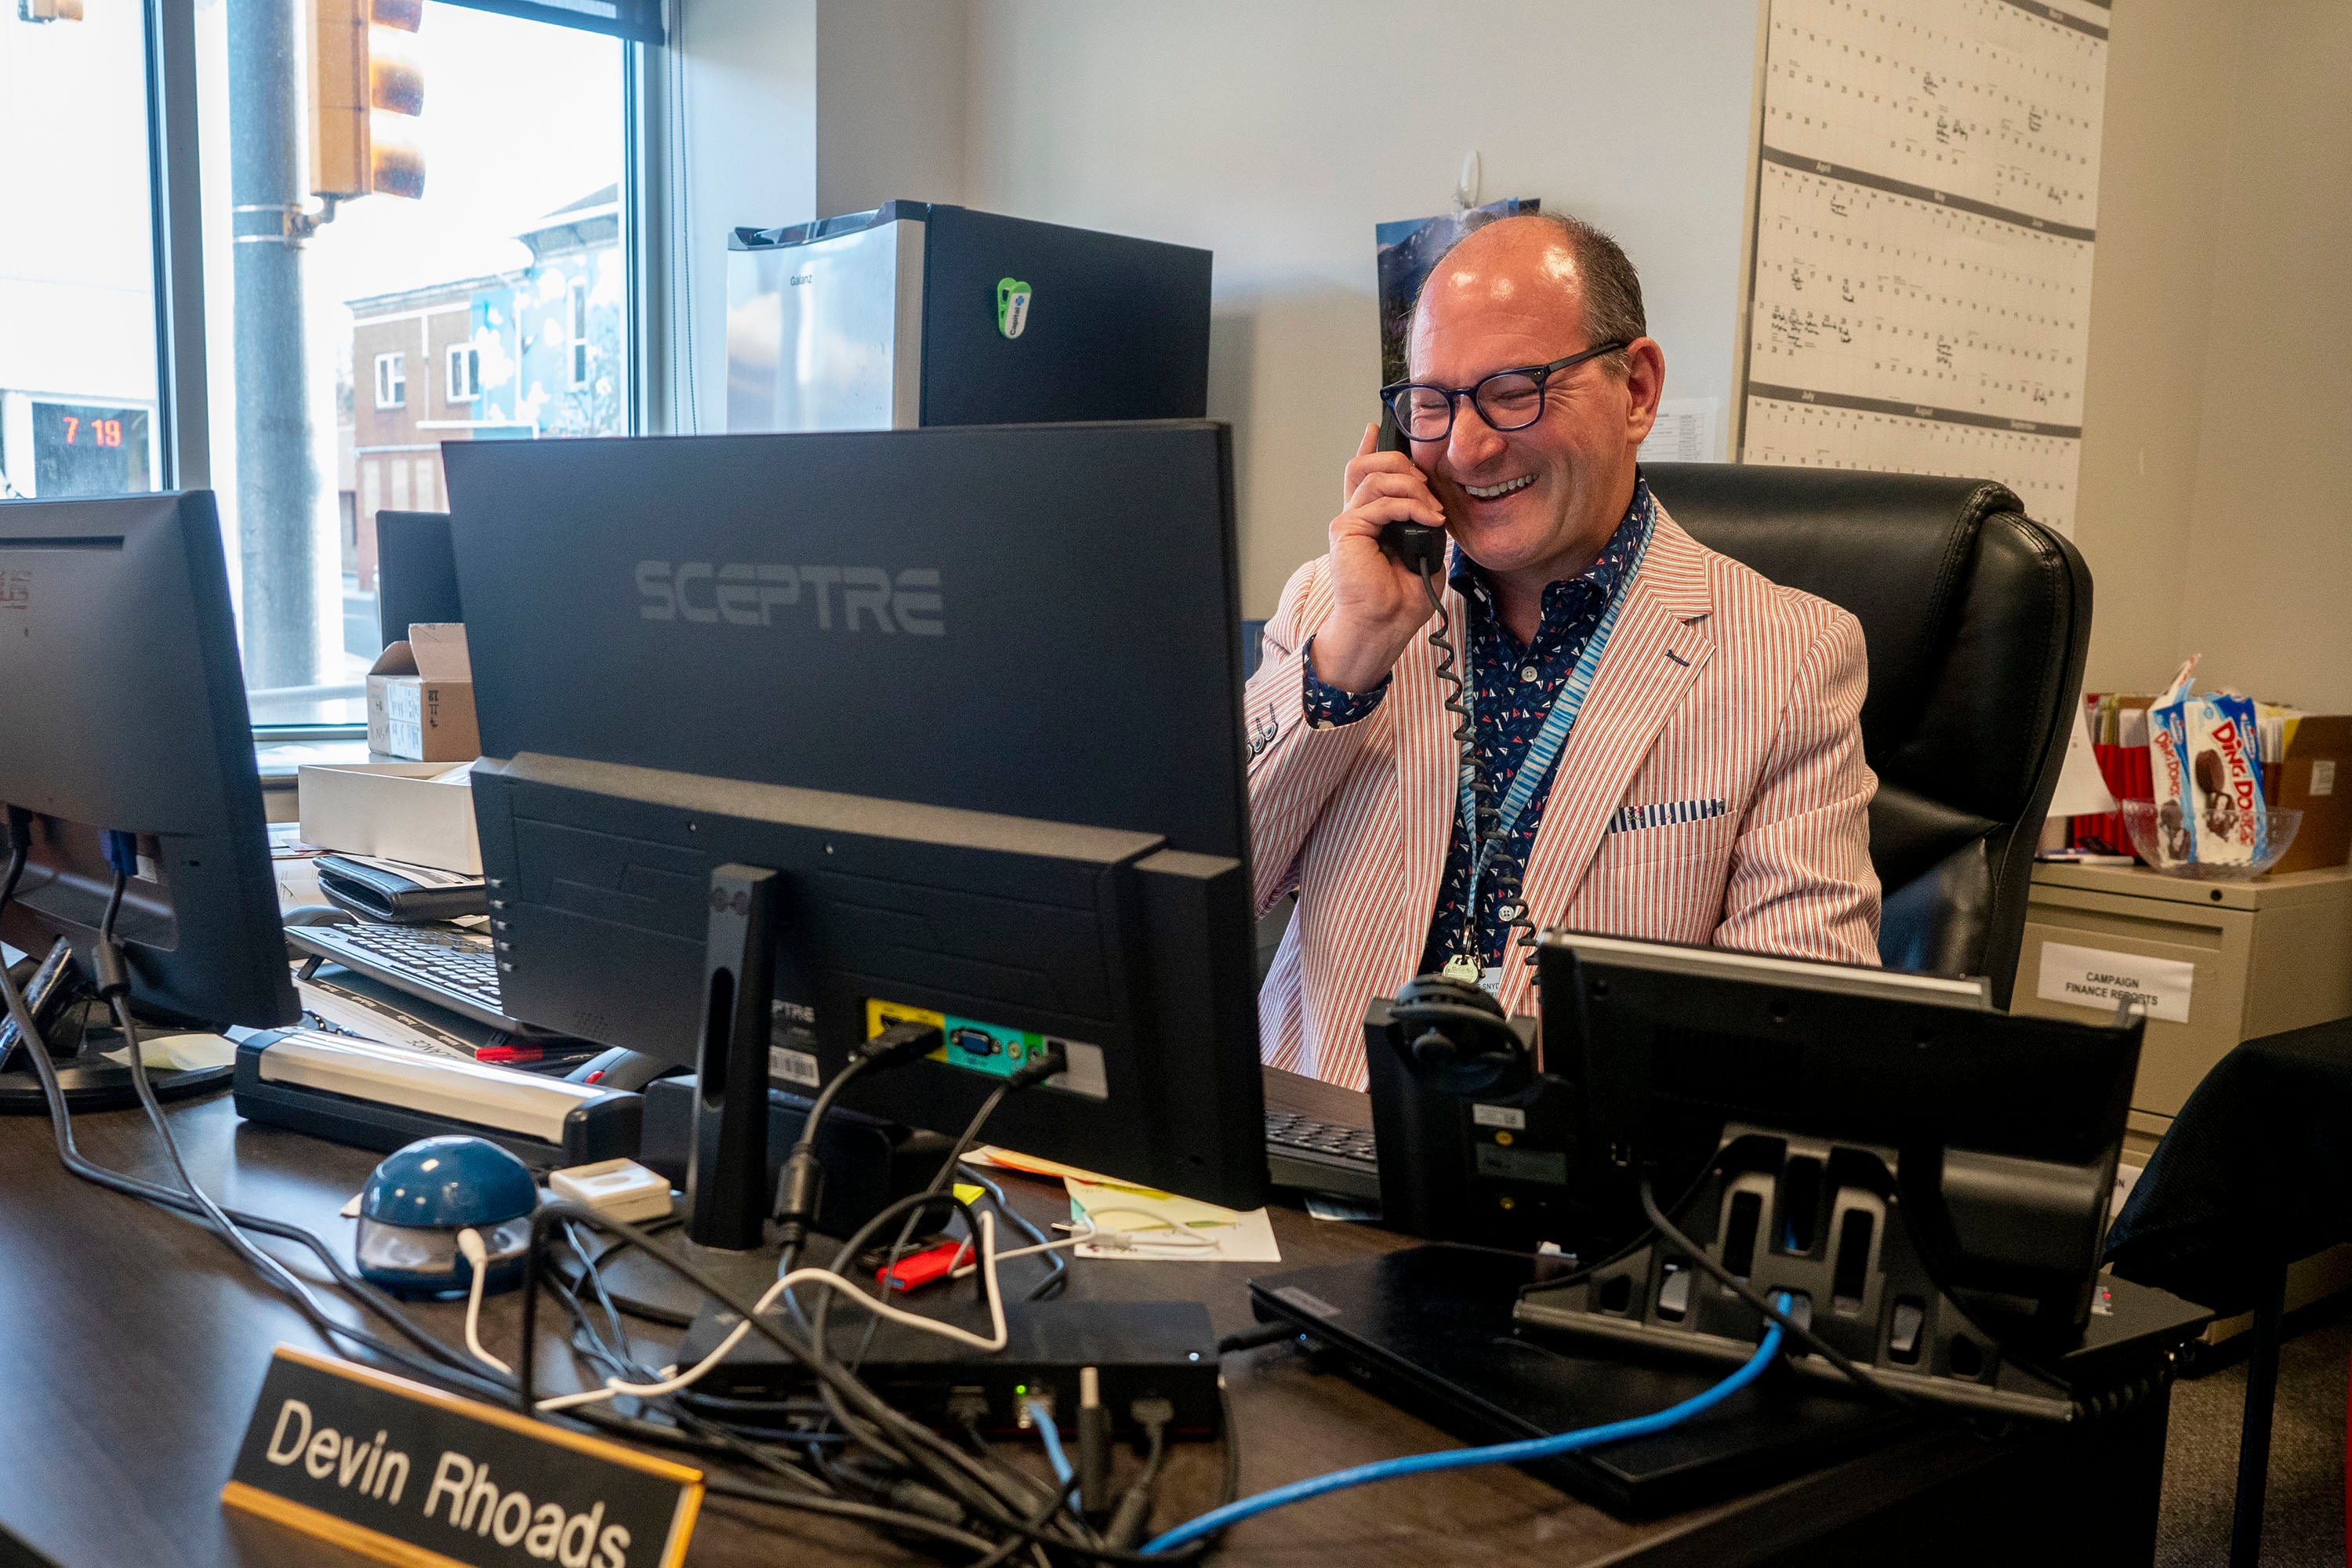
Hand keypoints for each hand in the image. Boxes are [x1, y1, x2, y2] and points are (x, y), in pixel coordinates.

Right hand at [1311, 423, 1447, 693]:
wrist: (1383, 626)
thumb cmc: (1401, 599)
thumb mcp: (1423, 550)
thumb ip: (1423, 521)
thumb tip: (1435, 502)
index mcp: (1370, 519)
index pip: (1365, 473)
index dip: (1371, 447)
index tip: (1380, 429)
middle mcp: (1355, 515)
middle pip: (1370, 464)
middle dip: (1405, 464)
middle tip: (1429, 485)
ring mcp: (1349, 521)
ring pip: (1376, 476)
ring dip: (1413, 486)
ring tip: (1433, 509)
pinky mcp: (1346, 529)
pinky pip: (1380, 500)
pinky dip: (1410, 505)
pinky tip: (1429, 518)